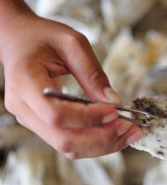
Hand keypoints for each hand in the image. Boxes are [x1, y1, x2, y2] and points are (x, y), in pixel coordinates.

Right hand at [0, 13, 141, 157]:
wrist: (19, 41)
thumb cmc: (43, 38)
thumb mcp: (72, 43)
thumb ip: (93, 73)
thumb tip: (116, 101)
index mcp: (25, 82)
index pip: (55, 114)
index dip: (88, 118)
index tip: (115, 111)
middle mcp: (24, 108)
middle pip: (63, 138)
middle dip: (102, 137)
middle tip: (130, 128)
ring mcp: (31, 120)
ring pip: (68, 146)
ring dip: (102, 144)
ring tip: (129, 133)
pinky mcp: (43, 125)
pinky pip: (70, 142)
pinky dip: (95, 142)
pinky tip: (115, 134)